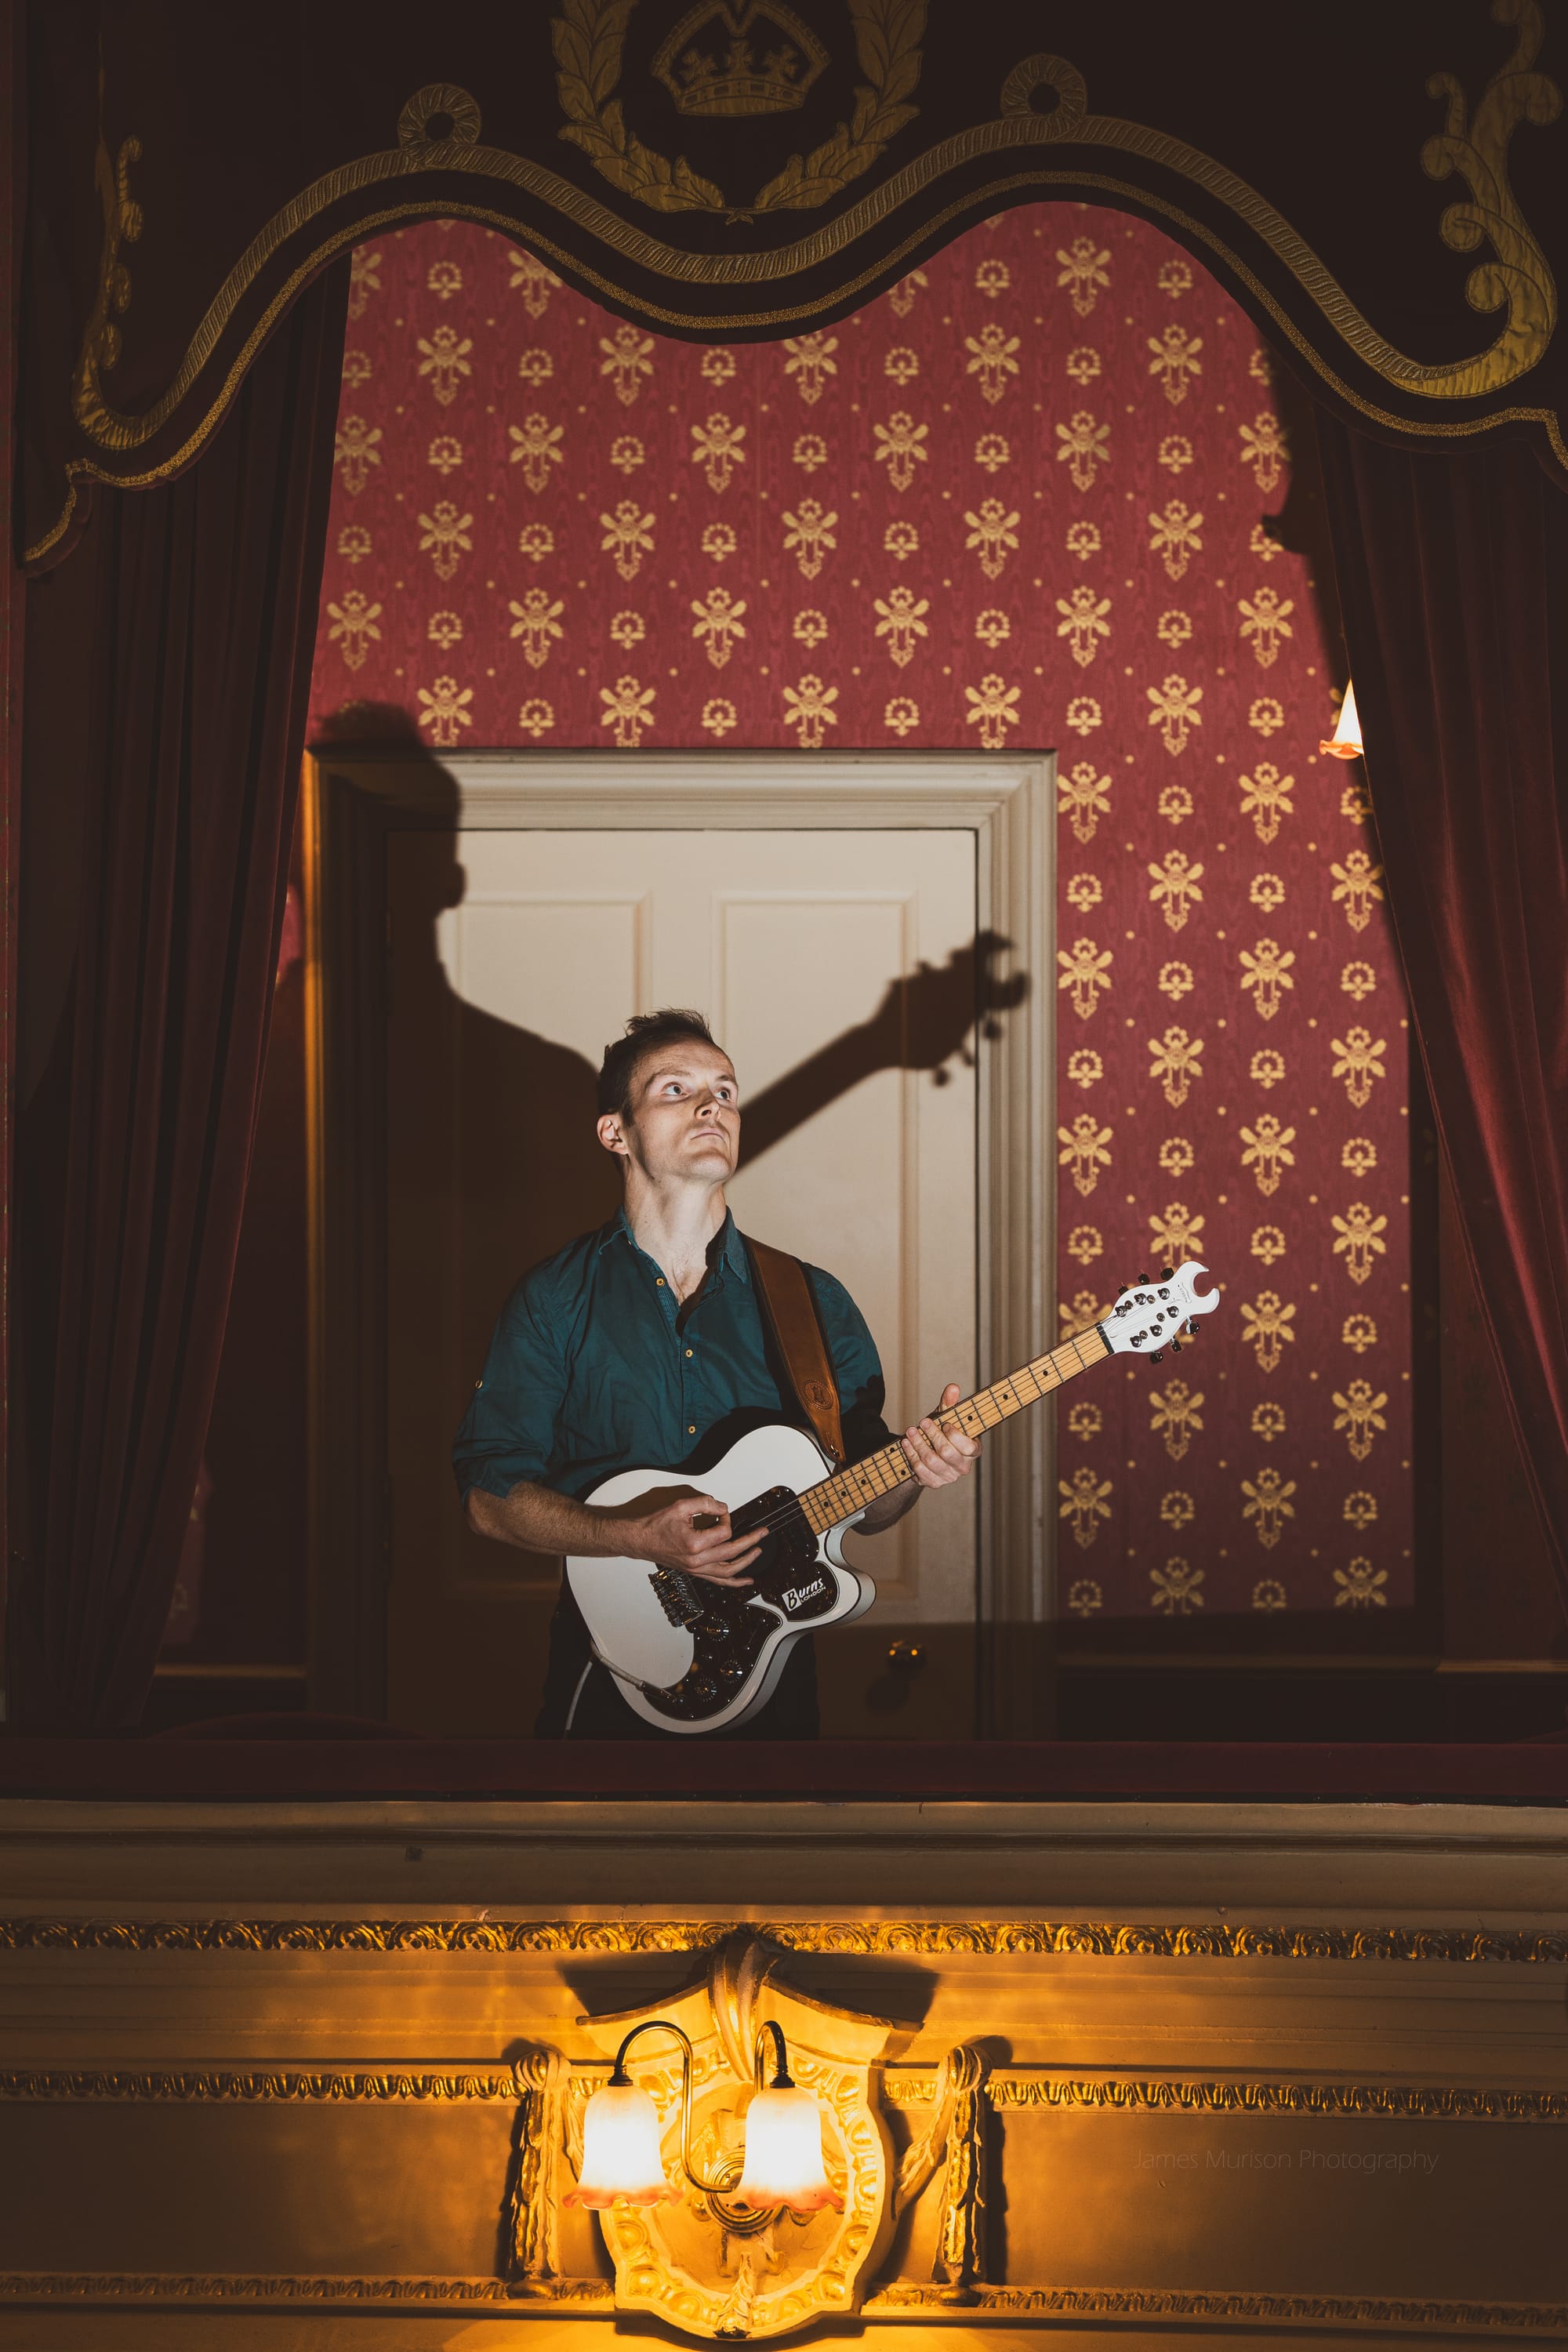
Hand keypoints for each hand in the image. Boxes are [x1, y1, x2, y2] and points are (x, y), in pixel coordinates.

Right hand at [622, 1492, 760, 1585]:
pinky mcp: (695, 1572)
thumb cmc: (656, 1525)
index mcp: (694, 1544)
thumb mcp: (681, 1506)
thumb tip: (723, 1508)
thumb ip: (705, 1504)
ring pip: (728, 1571)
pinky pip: (719, 1580)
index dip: (726, 1518)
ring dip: (746, 1562)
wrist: (641, 1540)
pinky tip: (746, 1581)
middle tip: (762, 1533)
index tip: (721, 1511)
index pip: (724, 1531)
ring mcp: (696, 1569)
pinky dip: (734, 1582)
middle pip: (732, 1552)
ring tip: (758, 1552)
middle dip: (750, 1541)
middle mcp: (697, 1560)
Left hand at [901, 1384, 980, 1488]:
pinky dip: (911, 1455)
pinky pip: (921, 1471)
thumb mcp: (945, 1417)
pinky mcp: (934, 1482)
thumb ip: (950, 1403)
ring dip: (918, 1444)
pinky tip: (906, 1444)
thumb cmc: (941, 1431)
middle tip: (922, 1422)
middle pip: (947, 1453)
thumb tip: (953, 1387)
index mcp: (973, 1450)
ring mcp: (948, 1476)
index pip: (968, 1447)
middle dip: (932, 1435)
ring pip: (932, 1461)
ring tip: (910, 1431)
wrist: (927, 1450)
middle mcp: (963, 1466)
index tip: (944, 1423)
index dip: (955, 1435)